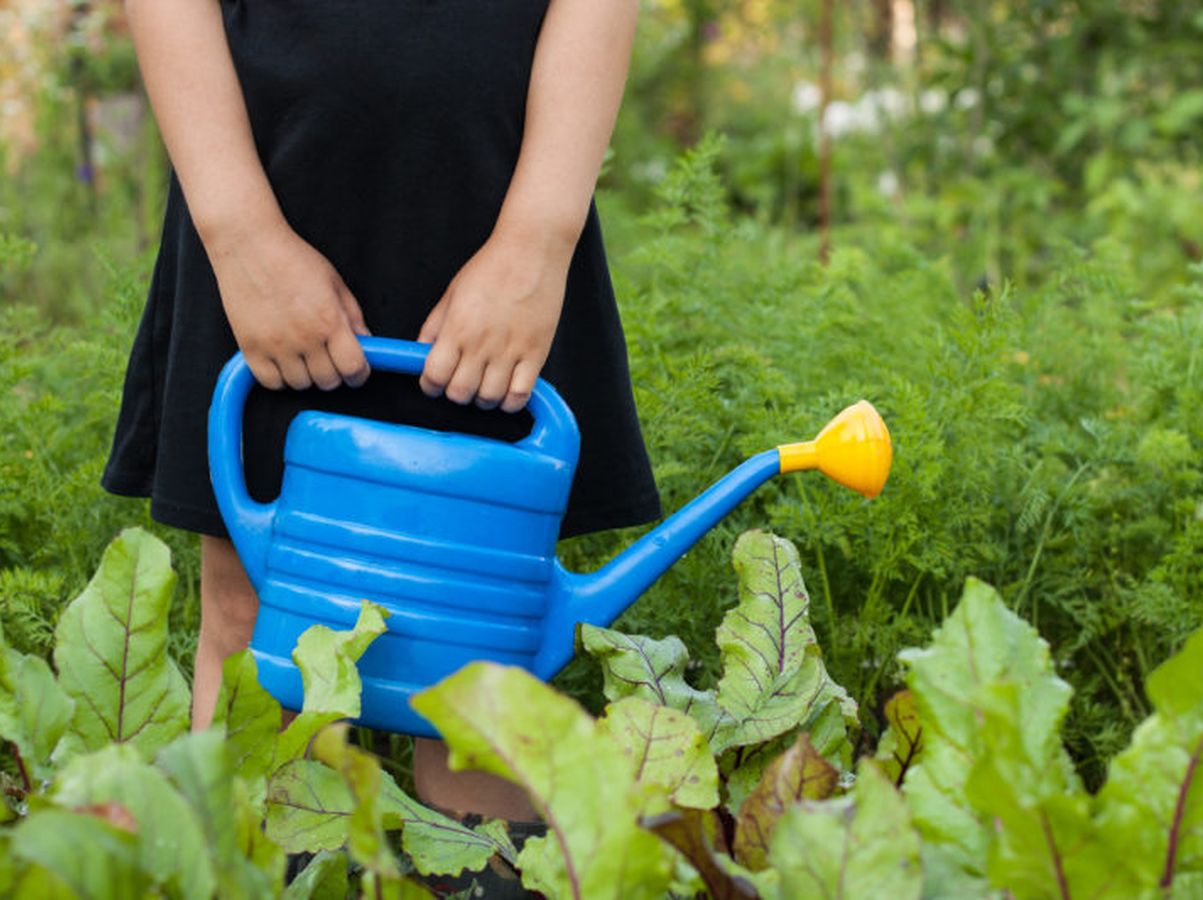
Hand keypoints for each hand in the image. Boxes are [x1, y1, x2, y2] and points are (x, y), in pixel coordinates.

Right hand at [206, 218, 370, 390]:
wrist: (249, 244)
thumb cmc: (291, 258)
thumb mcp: (334, 282)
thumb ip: (353, 316)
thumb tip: (366, 342)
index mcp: (329, 321)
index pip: (354, 368)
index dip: (359, 373)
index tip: (356, 370)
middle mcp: (304, 337)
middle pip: (328, 381)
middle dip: (333, 373)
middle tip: (328, 358)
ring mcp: (275, 345)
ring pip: (300, 384)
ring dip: (306, 375)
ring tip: (304, 355)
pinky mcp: (250, 347)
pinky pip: (271, 383)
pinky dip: (279, 378)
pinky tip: (283, 360)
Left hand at [417, 228, 570, 411]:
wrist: (532, 250)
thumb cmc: (492, 266)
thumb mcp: (452, 293)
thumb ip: (435, 325)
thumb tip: (422, 351)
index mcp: (457, 328)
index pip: (434, 376)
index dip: (430, 385)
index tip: (434, 382)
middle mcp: (482, 344)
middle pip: (460, 393)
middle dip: (456, 393)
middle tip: (461, 382)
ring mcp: (510, 351)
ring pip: (489, 398)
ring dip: (483, 399)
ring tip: (485, 386)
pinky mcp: (536, 353)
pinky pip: (520, 395)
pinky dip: (510, 401)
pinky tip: (507, 390)